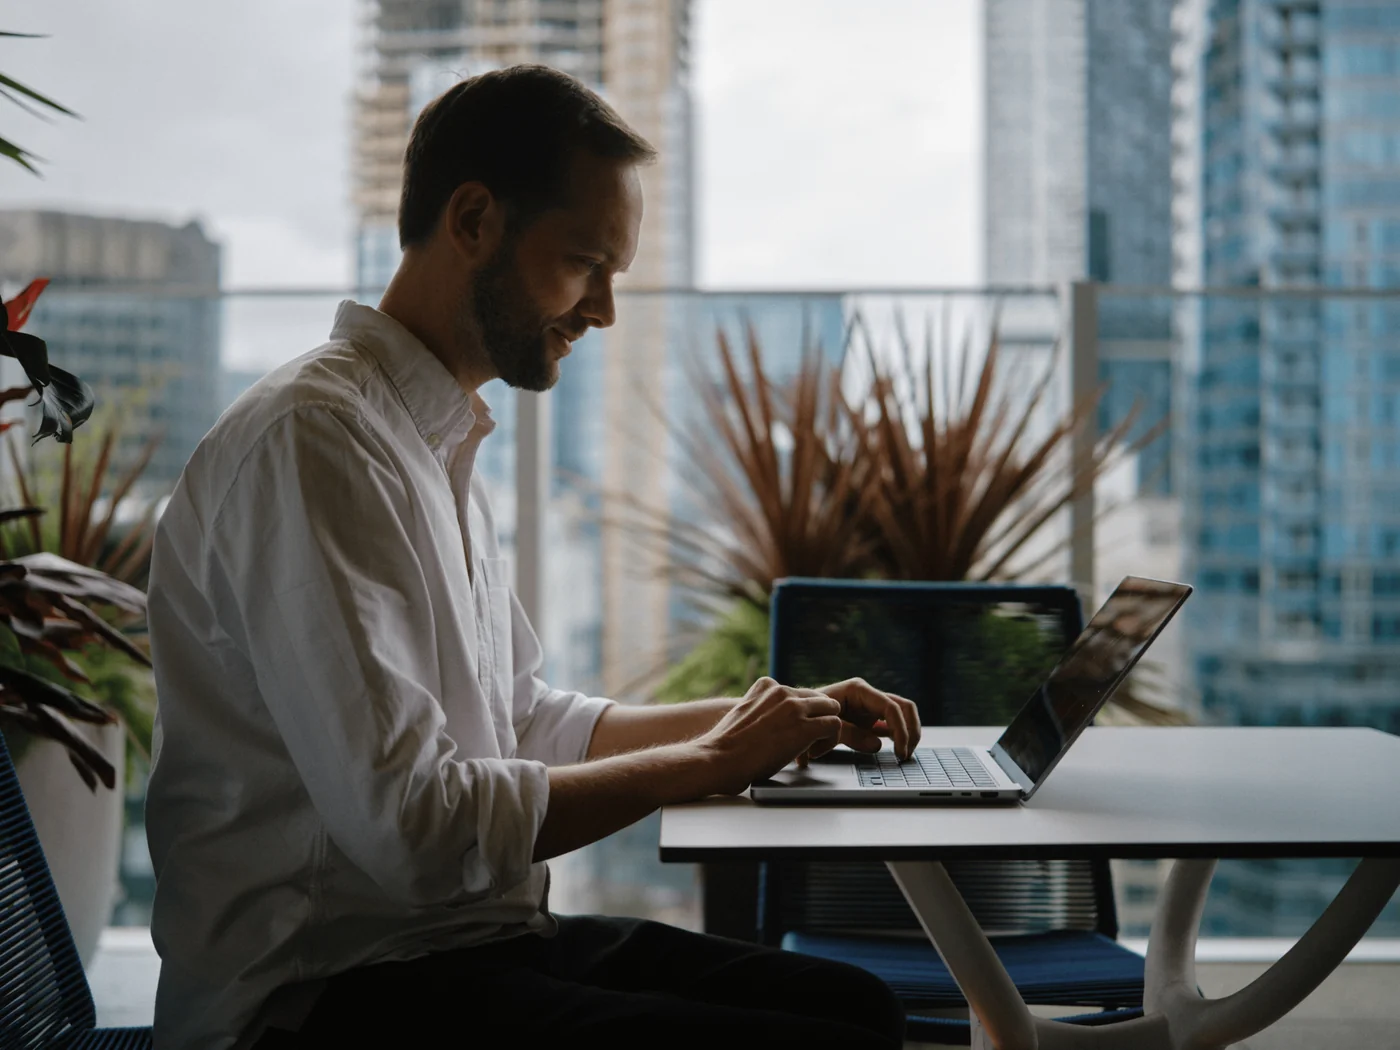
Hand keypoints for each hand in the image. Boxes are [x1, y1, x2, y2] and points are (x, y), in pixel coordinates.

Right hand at [694, 677, 843, 794]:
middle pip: (818, 698)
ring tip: (813, 749)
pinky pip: (834, 726)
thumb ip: (763, 709)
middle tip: (809, 741)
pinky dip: (830, 741)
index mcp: (766, 685)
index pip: (799, 693)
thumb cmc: (727, 745)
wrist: (720, 758)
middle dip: (817, 718)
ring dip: (826, 729)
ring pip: (831, 709)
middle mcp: (782, 691)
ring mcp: (795, 708)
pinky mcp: (805, 727)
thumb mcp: (743, 713)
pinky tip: (813, 754)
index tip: (793, 731)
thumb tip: (775, 722)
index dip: (800, 714)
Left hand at [798, 678, 920, 763]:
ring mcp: (871, 706)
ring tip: (905, 754)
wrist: (796, 717)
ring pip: (902, 715)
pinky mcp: (871, 719)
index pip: (890, 707)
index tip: (900, 751)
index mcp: (858, 690)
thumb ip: (850, 735)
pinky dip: (899, 737)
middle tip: (907, 753)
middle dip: (911, 730)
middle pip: (904, 707)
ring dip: (909, 733)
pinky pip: (892, 725)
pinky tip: (898, 752)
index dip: (900, 729)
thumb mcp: (827, 727)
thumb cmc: (808, 717)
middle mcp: (869, 695)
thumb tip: (877, 745)